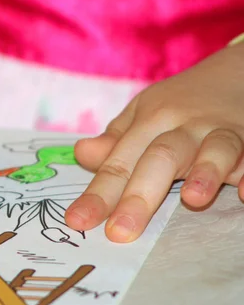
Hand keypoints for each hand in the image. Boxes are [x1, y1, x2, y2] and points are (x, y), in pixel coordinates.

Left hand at [65, 42, 243, 241]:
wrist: (235, 72)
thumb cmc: (180, 102)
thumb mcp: (143, 113)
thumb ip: (115, 139)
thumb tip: (82, 154)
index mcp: (150, 121)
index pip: (119, 161)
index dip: (98, 193)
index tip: (77, 221)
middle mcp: (185, 126)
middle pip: (160, 158)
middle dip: (138, 197)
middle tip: (119, 232)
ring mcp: (222, 131)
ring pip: (215, 148)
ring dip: (205, 172)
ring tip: (193, 201)